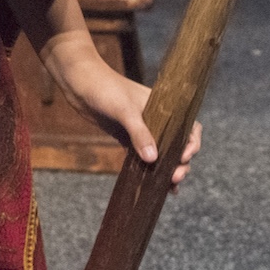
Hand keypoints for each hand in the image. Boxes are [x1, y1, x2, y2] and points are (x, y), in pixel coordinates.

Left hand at [40, 29, 201, 185]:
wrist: (78, 82)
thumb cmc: (104, 89)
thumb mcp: (124, 110)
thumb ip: (139, 134)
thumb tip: (153, 159)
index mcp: (164, 107)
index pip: (189, 127)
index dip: (191, 144)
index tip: (183, 157)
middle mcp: (157, 120)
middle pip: (178, 145)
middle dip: (180, 163)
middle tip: (175, 178)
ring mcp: (142, 129)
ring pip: (162, 153)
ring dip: (167, 170)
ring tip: (170, 187)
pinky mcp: (127, 137)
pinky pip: (143, 156)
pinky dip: (149, 170)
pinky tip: (154, 185)